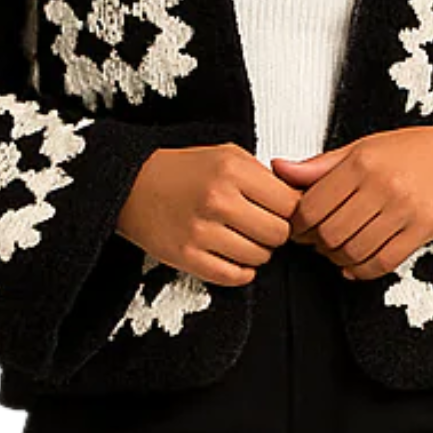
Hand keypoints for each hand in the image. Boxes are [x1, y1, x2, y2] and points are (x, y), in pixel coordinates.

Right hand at [116, 142, 301, 286]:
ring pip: (260, 258)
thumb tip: (301, 199)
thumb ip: (265, 175)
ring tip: (241, 238)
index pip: (290, 203)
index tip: (282, 211)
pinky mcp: (187, 257)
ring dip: (257, 252)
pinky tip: (232, 255)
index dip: (291, 210)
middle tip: (261, 226)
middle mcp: (218, 200)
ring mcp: (201, 232)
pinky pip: (235, 277)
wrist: (131, 185)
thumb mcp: (227, 155)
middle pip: (279, 234)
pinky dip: (240, 271)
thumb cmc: (182, 171)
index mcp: (232, 170)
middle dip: (275, 233)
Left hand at [270, 126, 432, 279]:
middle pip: (330, 233)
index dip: (298, 224)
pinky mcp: (421, 231)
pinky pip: (381, 263)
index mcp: (362, 163)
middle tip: (316, 240)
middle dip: (316, 243)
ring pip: (353, 251)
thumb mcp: (363, 148)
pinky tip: (354, 263)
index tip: (299, 226)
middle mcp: (383, 186)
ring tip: (336, 249)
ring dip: (337, 258)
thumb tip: (278, 168)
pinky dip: (361, 270)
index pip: (312, 206)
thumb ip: (320, 166)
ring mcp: (403, 211)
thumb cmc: (411, 151)